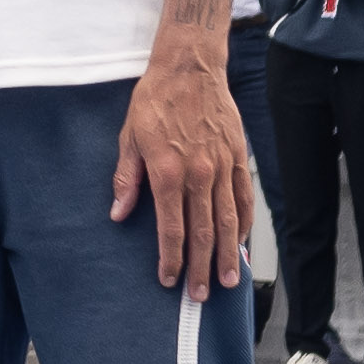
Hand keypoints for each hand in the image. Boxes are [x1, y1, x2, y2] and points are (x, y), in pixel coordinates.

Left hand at [110, 35, 247, 291]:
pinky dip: (244, 224)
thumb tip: (119, 214)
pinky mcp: (238, 157)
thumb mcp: (129, 137)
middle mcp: (198, 174)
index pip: (171, 228)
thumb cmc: (154, 100)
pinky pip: (244, 198)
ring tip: (228, 281)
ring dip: (226, 254)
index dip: (170, 258)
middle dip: (200, 268)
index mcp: (167, 172)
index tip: (169, 280)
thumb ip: (126, 179)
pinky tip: (240, 243)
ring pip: (227, 220)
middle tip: (201, 297)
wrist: (189, 66)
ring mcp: (221, 167)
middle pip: (202, 232)